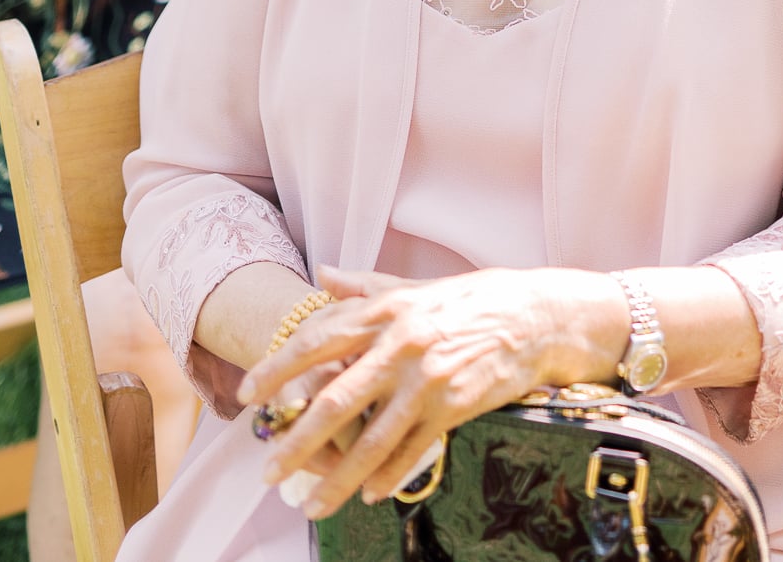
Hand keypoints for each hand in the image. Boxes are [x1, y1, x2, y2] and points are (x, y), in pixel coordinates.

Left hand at [237, 264, 625, 519]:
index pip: (318, 340)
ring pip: (370, 439)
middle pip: (335, 400)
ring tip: (311, 506)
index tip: (248, 398)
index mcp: (387, 309)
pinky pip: (410, 451)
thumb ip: (365, 286)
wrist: (534, 316)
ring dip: (336, 479)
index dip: (278, 371)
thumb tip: (321, 276)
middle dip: (295, 441)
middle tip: (268, 471)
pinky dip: (387, 476)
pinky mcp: (454, 407)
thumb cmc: (470, 299)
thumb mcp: (416, 286)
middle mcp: (401, 342)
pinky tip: (369, 494)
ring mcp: (427, 378)